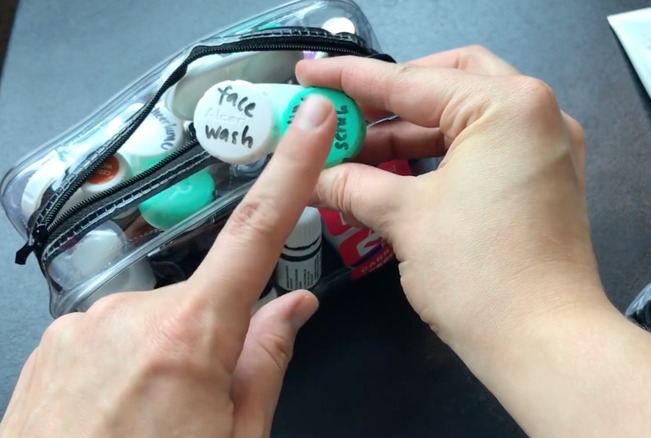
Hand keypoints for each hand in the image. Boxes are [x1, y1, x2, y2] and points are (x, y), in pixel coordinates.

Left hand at [0, 96, 336, 437]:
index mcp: (192, 339)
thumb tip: (294, 304)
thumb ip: (266, 362)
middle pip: (204, 301)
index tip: (311, 119)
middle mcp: (132, 315)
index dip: (292, 169)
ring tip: (148, 421)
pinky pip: (111, 334)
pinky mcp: (51, 341)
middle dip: (214, 341)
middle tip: (201, 407)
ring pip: (155, 321)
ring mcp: (83, 326)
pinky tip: (113, 414)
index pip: (257, 233)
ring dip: (165, 357)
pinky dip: (126, 363)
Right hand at [300, 48, 650, 437]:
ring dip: (413, 129)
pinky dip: (442, 152)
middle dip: (392, 94)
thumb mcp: (405, 218)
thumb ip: (352, 183)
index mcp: (507, 105)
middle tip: (345, 110)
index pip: (412, 81)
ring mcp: (547, 146)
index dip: (351, 79)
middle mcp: (536, 112)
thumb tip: (311, 174)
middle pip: (449, 81)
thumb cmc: (477, 274)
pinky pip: (485, 146)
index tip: (308, 75)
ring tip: (358, 148)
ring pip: (468, 115)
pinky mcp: (545, 179)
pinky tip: (398, 169)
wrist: (545, 344)